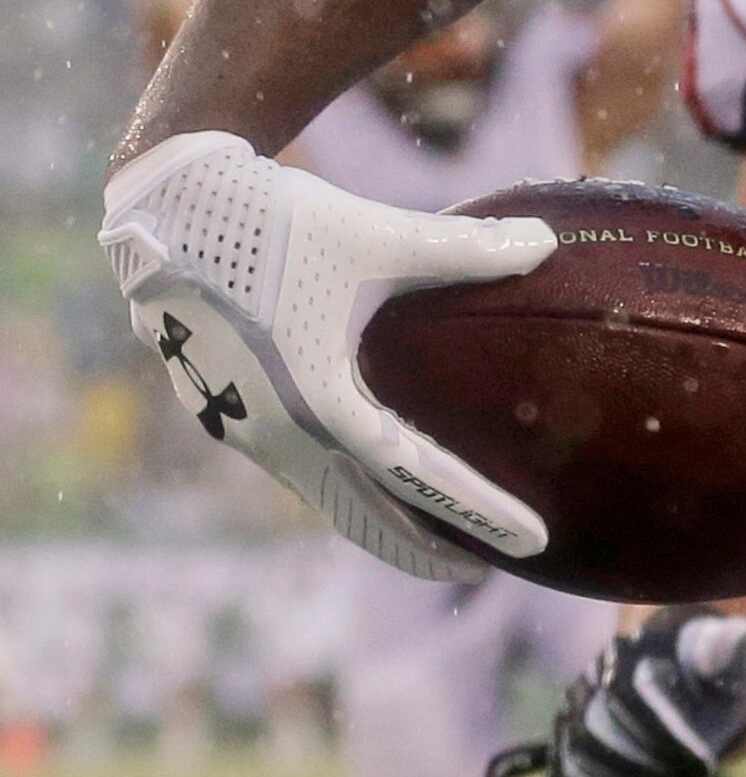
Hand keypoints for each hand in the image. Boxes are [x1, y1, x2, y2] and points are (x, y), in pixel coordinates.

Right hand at [97, 132, 557, 575]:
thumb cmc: (275, 221)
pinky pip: (298, 471)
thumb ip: (466, 248)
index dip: (479, 511)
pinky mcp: (226, 413)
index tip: (534, 542)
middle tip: (487, 566)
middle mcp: (274, 431)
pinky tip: (371, 481)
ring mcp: (244, 429)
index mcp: (316, 401)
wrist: (167, 210)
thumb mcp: (378, 234)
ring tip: (437, 540)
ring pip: (325, 499)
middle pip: (363, 517)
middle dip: (425, 549)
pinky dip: (343, 492)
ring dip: (380, 525)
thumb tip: (546, 244)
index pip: (417, 476)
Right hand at [540, 611, 745, 776]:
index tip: (707, 768)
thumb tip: (741, 635)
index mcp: (621, 658)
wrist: (669, 684)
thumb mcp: (722, 654)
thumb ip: (727, 648)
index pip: (628, 695)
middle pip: (593, 741)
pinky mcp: (563, 772)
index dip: (666, 737)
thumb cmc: (703, 671)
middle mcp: (582, 695)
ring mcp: (565, 736)